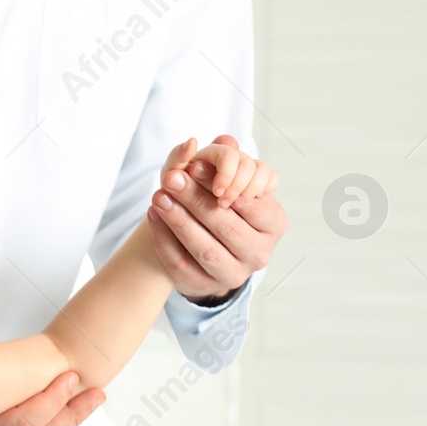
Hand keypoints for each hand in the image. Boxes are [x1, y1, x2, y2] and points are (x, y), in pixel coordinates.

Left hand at [148, 134, 288, 304]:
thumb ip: (225, 161)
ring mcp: (234, 274)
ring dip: (178, 221)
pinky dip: (164, 240)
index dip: (220, 183)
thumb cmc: (221, 208)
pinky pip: (181, 265)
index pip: (249, 202)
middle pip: (225, 226)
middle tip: (171, 178)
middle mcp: (260, 253)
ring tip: (158, 196)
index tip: (195, 164)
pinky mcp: (205, 286)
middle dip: (195, 200)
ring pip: (204, 249)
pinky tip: (152, 217)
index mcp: (274, 223)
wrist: (206, 249)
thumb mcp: (225, 183)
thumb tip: (224, 139)